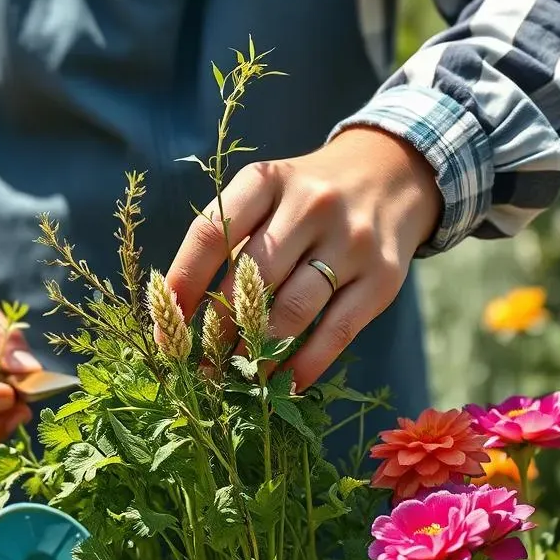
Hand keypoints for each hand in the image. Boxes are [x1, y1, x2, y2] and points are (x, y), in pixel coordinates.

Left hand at [166, 127, 441, 389]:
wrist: (393, 175)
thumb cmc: (305, 197)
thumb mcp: (267, 194)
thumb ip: (230, 237)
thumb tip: (183, 311)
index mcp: (268, 180)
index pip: (213, 233)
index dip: (184, 280)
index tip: (167, 318)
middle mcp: (311, 204)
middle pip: (252, 277)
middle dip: (220, 325)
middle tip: (201, 358)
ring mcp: (351, 240)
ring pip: (293, 309)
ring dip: (258, 349)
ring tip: (236, 373)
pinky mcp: (383, 277)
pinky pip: (336, 331)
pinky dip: (304, 364)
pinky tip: (283, 384)